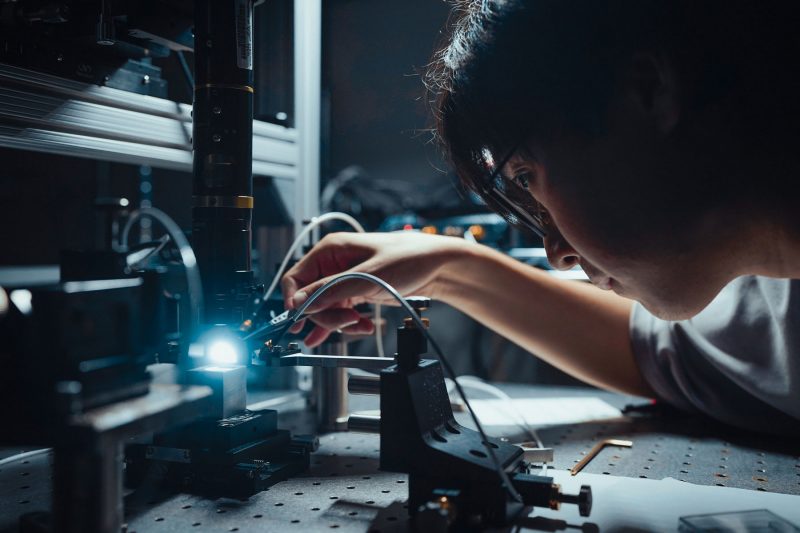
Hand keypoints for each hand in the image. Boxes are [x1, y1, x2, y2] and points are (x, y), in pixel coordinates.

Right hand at [281, 231, 464, 345]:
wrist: (437, 266)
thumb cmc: (408, 258)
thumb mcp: (367, 277)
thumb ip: (331, 290)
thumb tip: (301, 302)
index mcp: (330, 250)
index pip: (296, 278)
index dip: (295, 301)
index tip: (300, 320)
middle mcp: (333, 263)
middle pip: (309, 298)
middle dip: (325, 315)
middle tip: (347, 322)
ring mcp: (344, 279)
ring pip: (325, 308)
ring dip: (339, 322)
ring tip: (360, 325)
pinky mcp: (355, 291)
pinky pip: (340, 311)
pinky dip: (347, 323)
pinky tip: (354, 330)